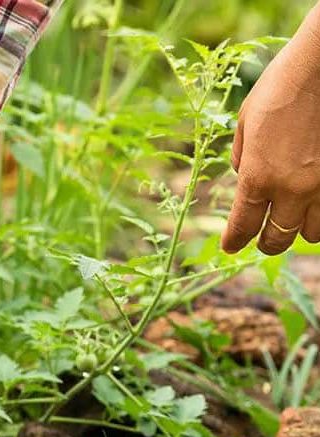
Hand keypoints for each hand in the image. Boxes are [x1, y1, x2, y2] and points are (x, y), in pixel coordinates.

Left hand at [222, 7, 319, 255]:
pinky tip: (315, 201)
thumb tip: (243, 178)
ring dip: (300, 228)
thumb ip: (242, 156)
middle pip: (278, 240)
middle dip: (268, 243)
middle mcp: (291, 188)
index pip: (243, 226)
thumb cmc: (282, 84)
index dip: (234, 241)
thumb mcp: (246, 119)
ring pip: (312, 233)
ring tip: (294, 217)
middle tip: (264, 240)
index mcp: (259, 176)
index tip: (231, 246)